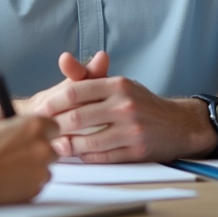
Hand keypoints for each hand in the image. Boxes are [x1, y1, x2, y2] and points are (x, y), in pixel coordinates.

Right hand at [0, 112, 57, 205]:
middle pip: (52, 149)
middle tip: (18, 154)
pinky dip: (27, 184)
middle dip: (38, 151)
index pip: (54, 126)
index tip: (32, 135)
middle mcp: (42, 148)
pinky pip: (36, 185)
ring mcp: (40, 171)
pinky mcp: (35, 191)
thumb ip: (4, 113)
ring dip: (33, 169)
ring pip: (45, 169)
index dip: (42, 131)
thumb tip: (8, 110)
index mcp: (33, 126)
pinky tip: (8, 180)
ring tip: (9, 169)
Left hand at [31, 52, 215, 161]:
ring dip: (66, 146)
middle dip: (54, 126)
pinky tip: (76, 154)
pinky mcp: (137, 151)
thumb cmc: (141, 103)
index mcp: (117, 85)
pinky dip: (85, 156)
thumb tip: (62, 59)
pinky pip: (102, 157)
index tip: (39, 110)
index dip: (53, 102)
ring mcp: (132, 130)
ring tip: (53, 146)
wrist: (178, 125)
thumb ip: (88, 76)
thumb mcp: (118, 84)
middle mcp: (125, 105)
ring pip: (87, 141)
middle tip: (40, 131)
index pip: (75, 91)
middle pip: (77, 117)